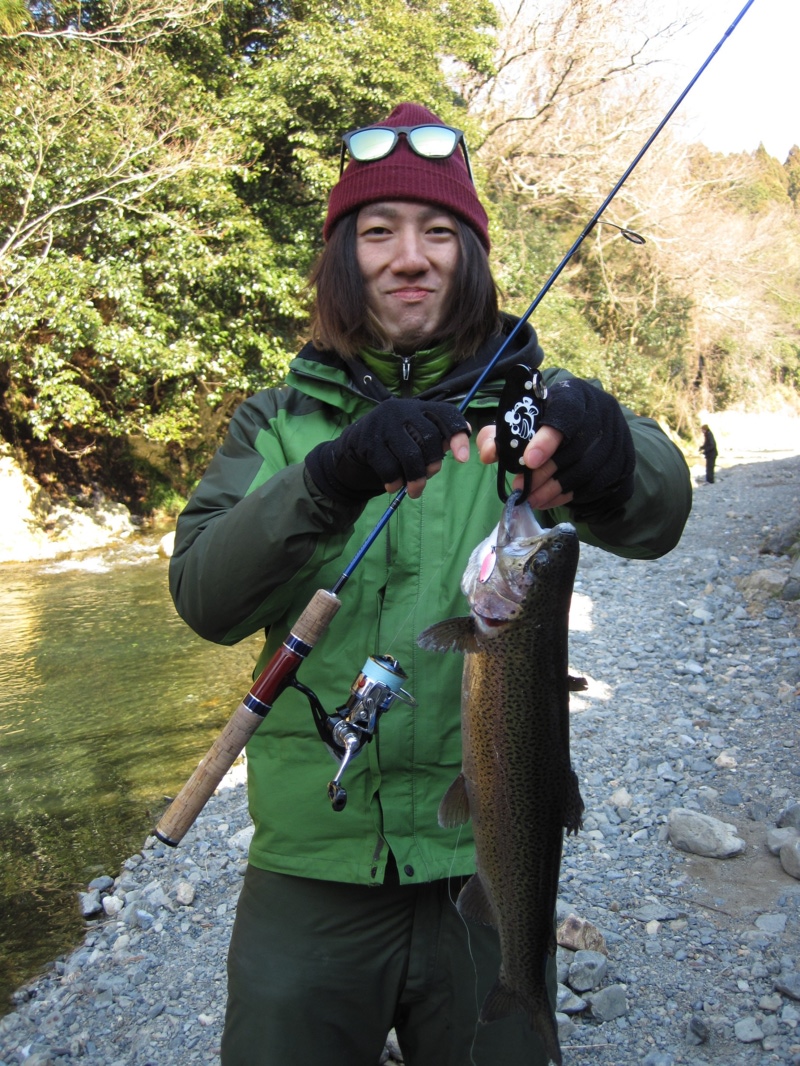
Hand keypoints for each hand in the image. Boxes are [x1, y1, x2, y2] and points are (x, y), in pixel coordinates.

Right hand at [306, 398, 470, 503]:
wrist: (352, 448)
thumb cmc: (392, 445)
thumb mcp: (415, 437)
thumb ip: (437, 441)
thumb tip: (461, 450)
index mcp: (419, 407)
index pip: (446, 414)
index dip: (457, 435)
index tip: (462, 459)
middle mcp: (401, 409)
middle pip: (429, 438)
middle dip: (432, 464)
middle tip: (427, 478)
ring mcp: (383, 423)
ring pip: (410, 454)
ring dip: (415, 478)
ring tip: (414, 491)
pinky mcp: (367, 440)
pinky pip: (388, 466)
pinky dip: (394, 481)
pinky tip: (393, 487)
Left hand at [479, 377, 635, 518]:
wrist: (590, 426)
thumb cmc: (547, 422)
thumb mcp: (523, 420)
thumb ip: (500, 433)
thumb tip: (488, 454)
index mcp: (575, 395)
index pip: (565, 414)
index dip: (547, 439)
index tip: (529, 461)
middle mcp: (601, 413)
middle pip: (573, 449)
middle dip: (544, 473)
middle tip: (521, 488)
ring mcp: (616, 438)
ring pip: (585, 471)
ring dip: (554, 489)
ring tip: (532, 499)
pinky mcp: (622, 462)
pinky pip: (595, 485)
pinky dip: (568, 496)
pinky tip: (549, 501)